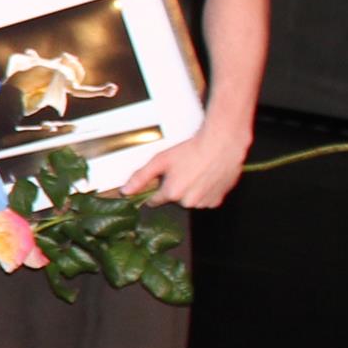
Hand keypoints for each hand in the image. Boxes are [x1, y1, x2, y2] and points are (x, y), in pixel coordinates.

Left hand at [120, 124, 248, 209]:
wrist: (222, 144)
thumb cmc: (191, 150)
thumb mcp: (160, 160)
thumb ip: (141, 177)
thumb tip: (125, 192)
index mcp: (172, 193)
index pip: (155, 200)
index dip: (155, 191)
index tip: (159, 183)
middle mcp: (188, 202)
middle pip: (174, 200)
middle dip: (175, 189)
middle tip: (182, 171)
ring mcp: (204, 202)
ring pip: (190, 200)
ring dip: (191, 191)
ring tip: (195, 172)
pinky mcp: (218, 200)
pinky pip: (206, 200)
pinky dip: (205, 192)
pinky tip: (206, 177)